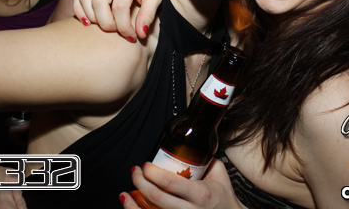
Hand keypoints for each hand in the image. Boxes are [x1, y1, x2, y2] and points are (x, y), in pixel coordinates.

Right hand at [73, 0, 162, 40]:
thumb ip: (149, 14)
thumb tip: (140, 33)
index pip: (120, 6)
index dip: (124, 26)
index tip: (131, 36)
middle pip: (99, 2)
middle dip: (107, 23)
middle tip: (118, 30)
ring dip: (93, 18)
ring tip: (107, 25)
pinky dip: (79, 10)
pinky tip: (89, 21)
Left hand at [120, 160, 245, 208]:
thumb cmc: (223, 196)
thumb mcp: (219, 173)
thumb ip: (205, 159)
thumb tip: (187, 146)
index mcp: (200, 194)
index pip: (170, 182)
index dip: (153, 173)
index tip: (146, 165)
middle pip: (157, 197)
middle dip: (140, 183)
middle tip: (135, 172)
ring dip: (133, 203)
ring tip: (125, 192)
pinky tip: (129, 204)